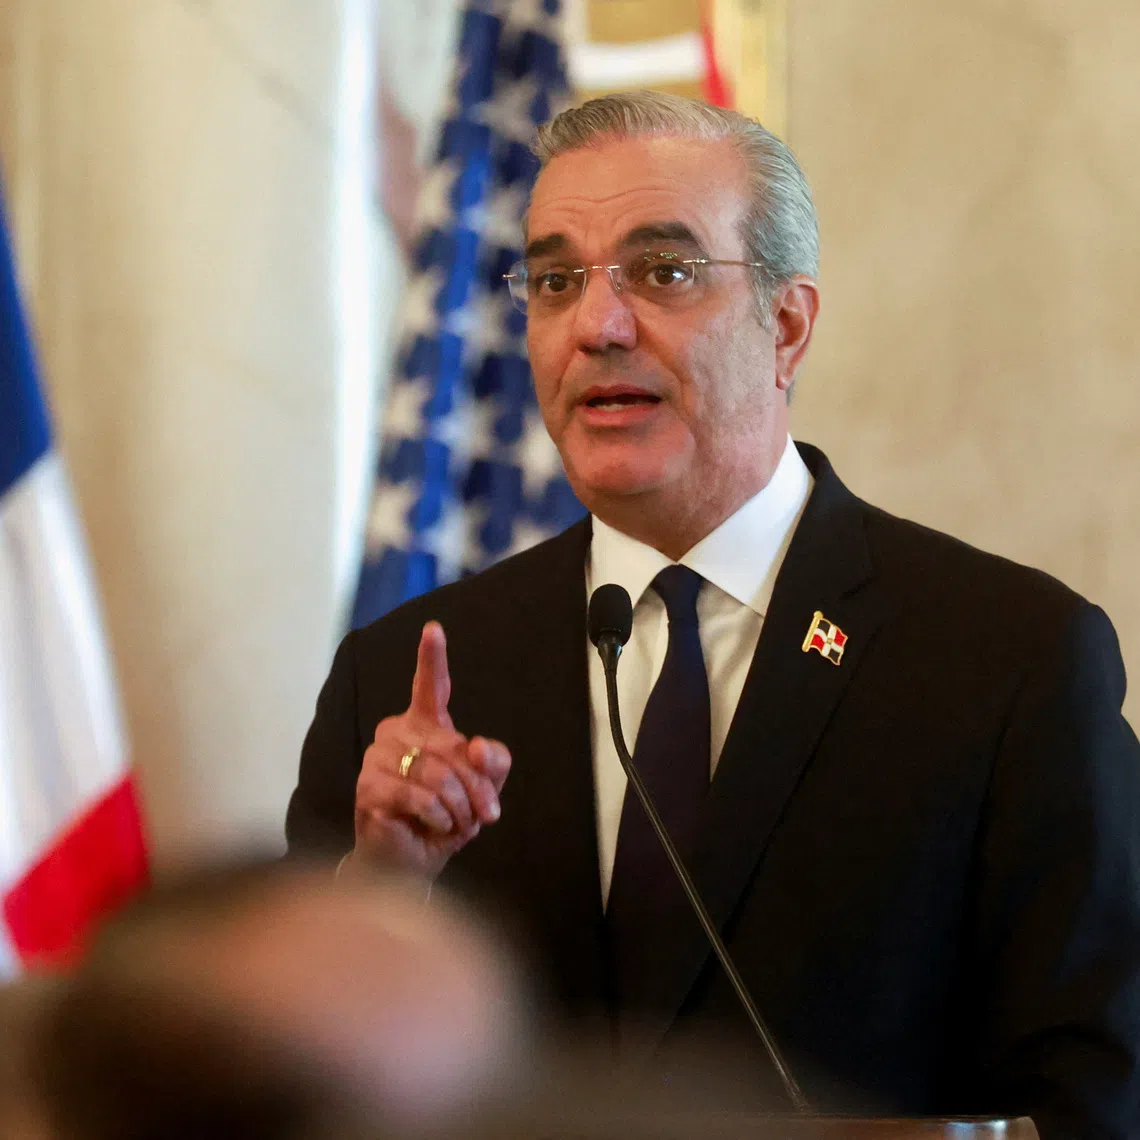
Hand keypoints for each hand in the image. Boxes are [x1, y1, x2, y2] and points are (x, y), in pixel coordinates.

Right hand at [351, 621, 510, 878]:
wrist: (413, 861)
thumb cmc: (445, 818)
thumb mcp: (482, 789)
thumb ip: (492, 762)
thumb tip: (478, 746)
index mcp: (424, 726)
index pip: (429, 686)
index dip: (432, 657)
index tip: (434, 629)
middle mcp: (396, 733)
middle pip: (452, 747)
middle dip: (477, 786)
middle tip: (486, 813)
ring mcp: (377, 759)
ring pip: (436, 773)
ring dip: (459, 805)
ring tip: (457, 822)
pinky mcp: (368, 789)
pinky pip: (419, 796)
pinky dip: (438, 816)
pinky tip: (434, 826)